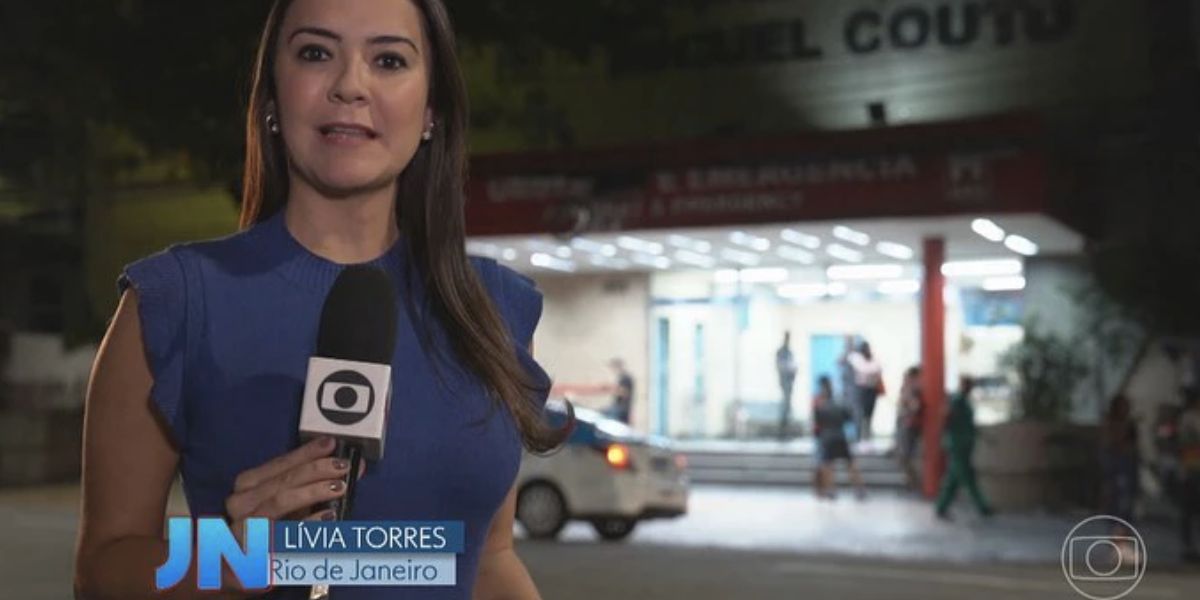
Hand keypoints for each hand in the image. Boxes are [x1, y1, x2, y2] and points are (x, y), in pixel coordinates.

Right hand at [219, 437, 360, 593]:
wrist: (239, 570)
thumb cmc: (269, 531)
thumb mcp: (291, 504)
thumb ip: (316, 483)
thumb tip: (352, 467)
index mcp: (247, 486)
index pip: (279, 464)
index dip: (306, 453)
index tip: (330, 444)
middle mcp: (240, 505)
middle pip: (281, 481)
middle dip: (314, 470)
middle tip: (341, 466)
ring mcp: (244, 530)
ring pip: (278, 502)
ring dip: (311, 492)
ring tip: (339, 487)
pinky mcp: (252, 554)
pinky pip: (283, 535)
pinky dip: (308, 524)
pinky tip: (329, 517)